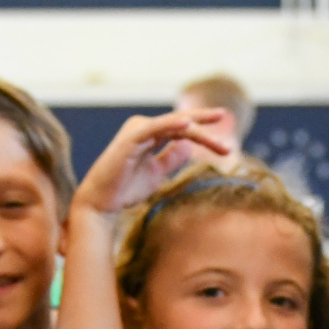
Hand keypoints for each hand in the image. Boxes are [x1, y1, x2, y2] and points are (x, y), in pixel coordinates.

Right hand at [72, 110, 230, 216]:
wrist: (101, 204)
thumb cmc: (125, 188)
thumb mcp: (156, 173)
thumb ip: (171, 158)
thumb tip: (188, 146)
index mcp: (150, 134)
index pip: (183, 130)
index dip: (205, 135)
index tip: (226, 147)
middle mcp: (143, 127)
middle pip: (181, 124)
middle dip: (206, 128)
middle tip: (227, 130)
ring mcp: (137, 131)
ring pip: (173, 124)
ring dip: (197, 128)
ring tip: (218, 131)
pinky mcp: (130, 139)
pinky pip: (154, 128)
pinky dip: (171, 124)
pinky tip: (188, 124)